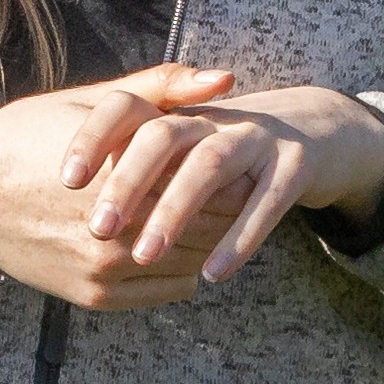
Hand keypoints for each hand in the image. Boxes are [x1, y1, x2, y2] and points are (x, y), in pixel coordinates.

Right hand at [0, 69, 383, 312]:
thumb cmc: (24, 137)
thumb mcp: (91, 102)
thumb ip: (164, 88)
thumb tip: (229, 81)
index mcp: (127, 174)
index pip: (216, 181)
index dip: (233, 169)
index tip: (238, 156)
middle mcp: (120, 230)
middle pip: (212, 225)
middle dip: (226, 206)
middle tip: (232, 187)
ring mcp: (108, 270)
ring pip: (194, 262)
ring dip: (206, 241)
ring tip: (204, 214)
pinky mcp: (95, 297)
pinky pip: (167, 290)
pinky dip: (180, 269)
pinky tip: (171, 241)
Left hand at [67, 80, 383, 292]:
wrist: (319, 132)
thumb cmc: (230, 150)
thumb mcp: (185, 146)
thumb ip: (138, 161)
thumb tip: (74, 196)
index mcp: (179, 110)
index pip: (124, 108)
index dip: (92, 138)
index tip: (65, 180)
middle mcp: (214, 117)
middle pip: (163, 135)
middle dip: (128, 181)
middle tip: (97, 227)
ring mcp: (257, 137)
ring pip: (210, 165)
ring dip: (175, 210)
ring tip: (143, 255)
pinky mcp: (296, 164)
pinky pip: (266, 201)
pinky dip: (239, 237)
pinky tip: (212, 274)